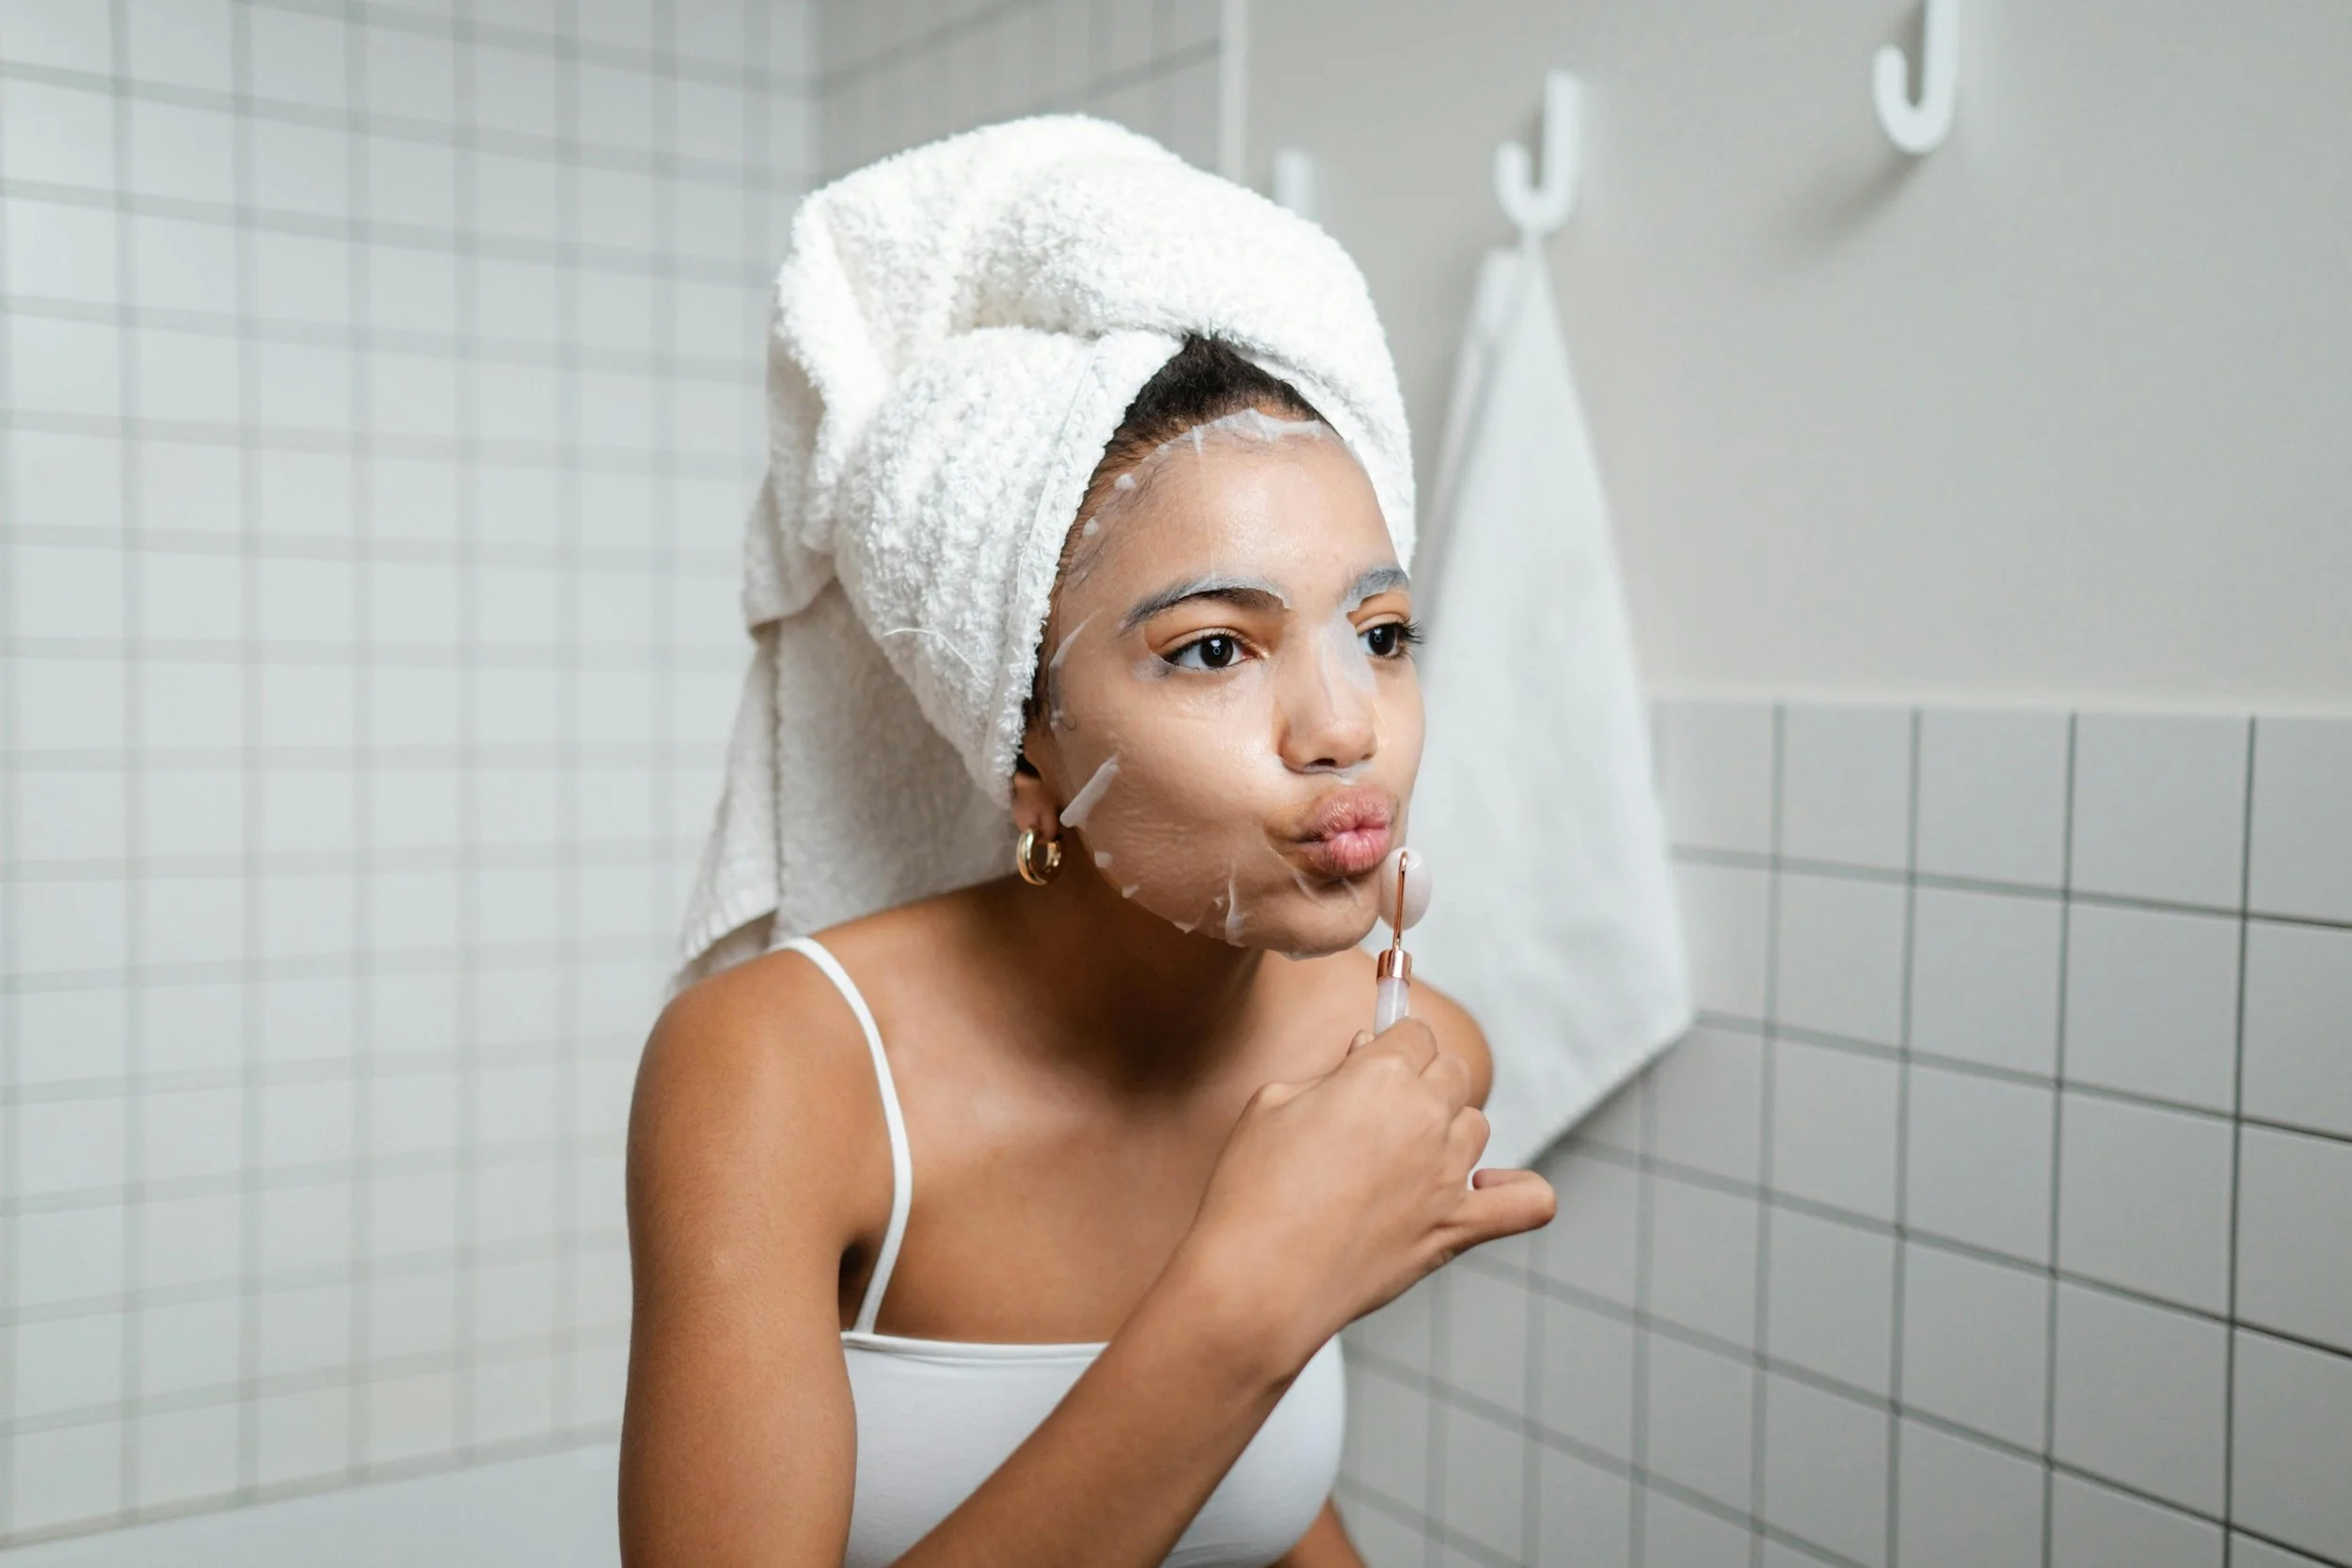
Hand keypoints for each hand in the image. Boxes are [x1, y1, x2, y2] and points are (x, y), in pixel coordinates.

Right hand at [1180, 1018, 1556, 1371]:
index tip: (1372, 1061)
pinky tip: (1485, 1186)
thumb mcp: (1272, 1104)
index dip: (1390, 1046)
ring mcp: (1448, 1175)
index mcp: (1381, 1075)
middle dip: (1421, 1079)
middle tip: (1377, 1111)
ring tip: (1404, 1155)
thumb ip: (1328, 1072)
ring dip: (1449, 1129)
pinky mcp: (1458, 1228)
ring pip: (1476, 1126)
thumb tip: (1364, 1052)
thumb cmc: (1252, 1190)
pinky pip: (1528, 1203)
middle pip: (1451, 1072)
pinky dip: (1519, 1190)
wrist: (1259, 1280)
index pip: (1414, 1034)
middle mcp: (1425, 1117)